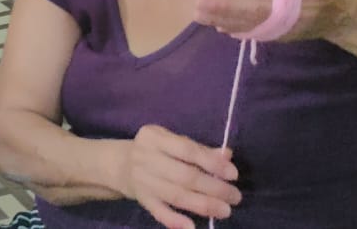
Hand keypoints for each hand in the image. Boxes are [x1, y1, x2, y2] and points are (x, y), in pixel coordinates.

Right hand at [117, 124, 240, 228]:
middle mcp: (144, 157)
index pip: (186, 150)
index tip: (233, 174)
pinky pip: (159, 211)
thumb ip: (199, 149)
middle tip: (234, 197)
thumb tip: (227, 156)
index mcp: (154, 137)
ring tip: (224, 210)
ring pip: (176, 195)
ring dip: (203, 204)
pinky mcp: (142, 199)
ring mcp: (142, 180)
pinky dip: (175, 220)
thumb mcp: (173, 142)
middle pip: (184, 175)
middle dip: (213, 188)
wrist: (121, 165)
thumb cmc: (157, 151)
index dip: (211, 163)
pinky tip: (191, 227)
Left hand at [195, 0, 354, 42]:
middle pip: (250, 12)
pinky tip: (219, 25)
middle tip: (197, 7)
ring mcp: (283, 26)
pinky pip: (256, 33)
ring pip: (250, 25)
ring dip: (223, 20)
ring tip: (200, 16)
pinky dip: (237, 29)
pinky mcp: (282, 35)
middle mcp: (287, 11)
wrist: (344, 13)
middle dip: (222, 9)